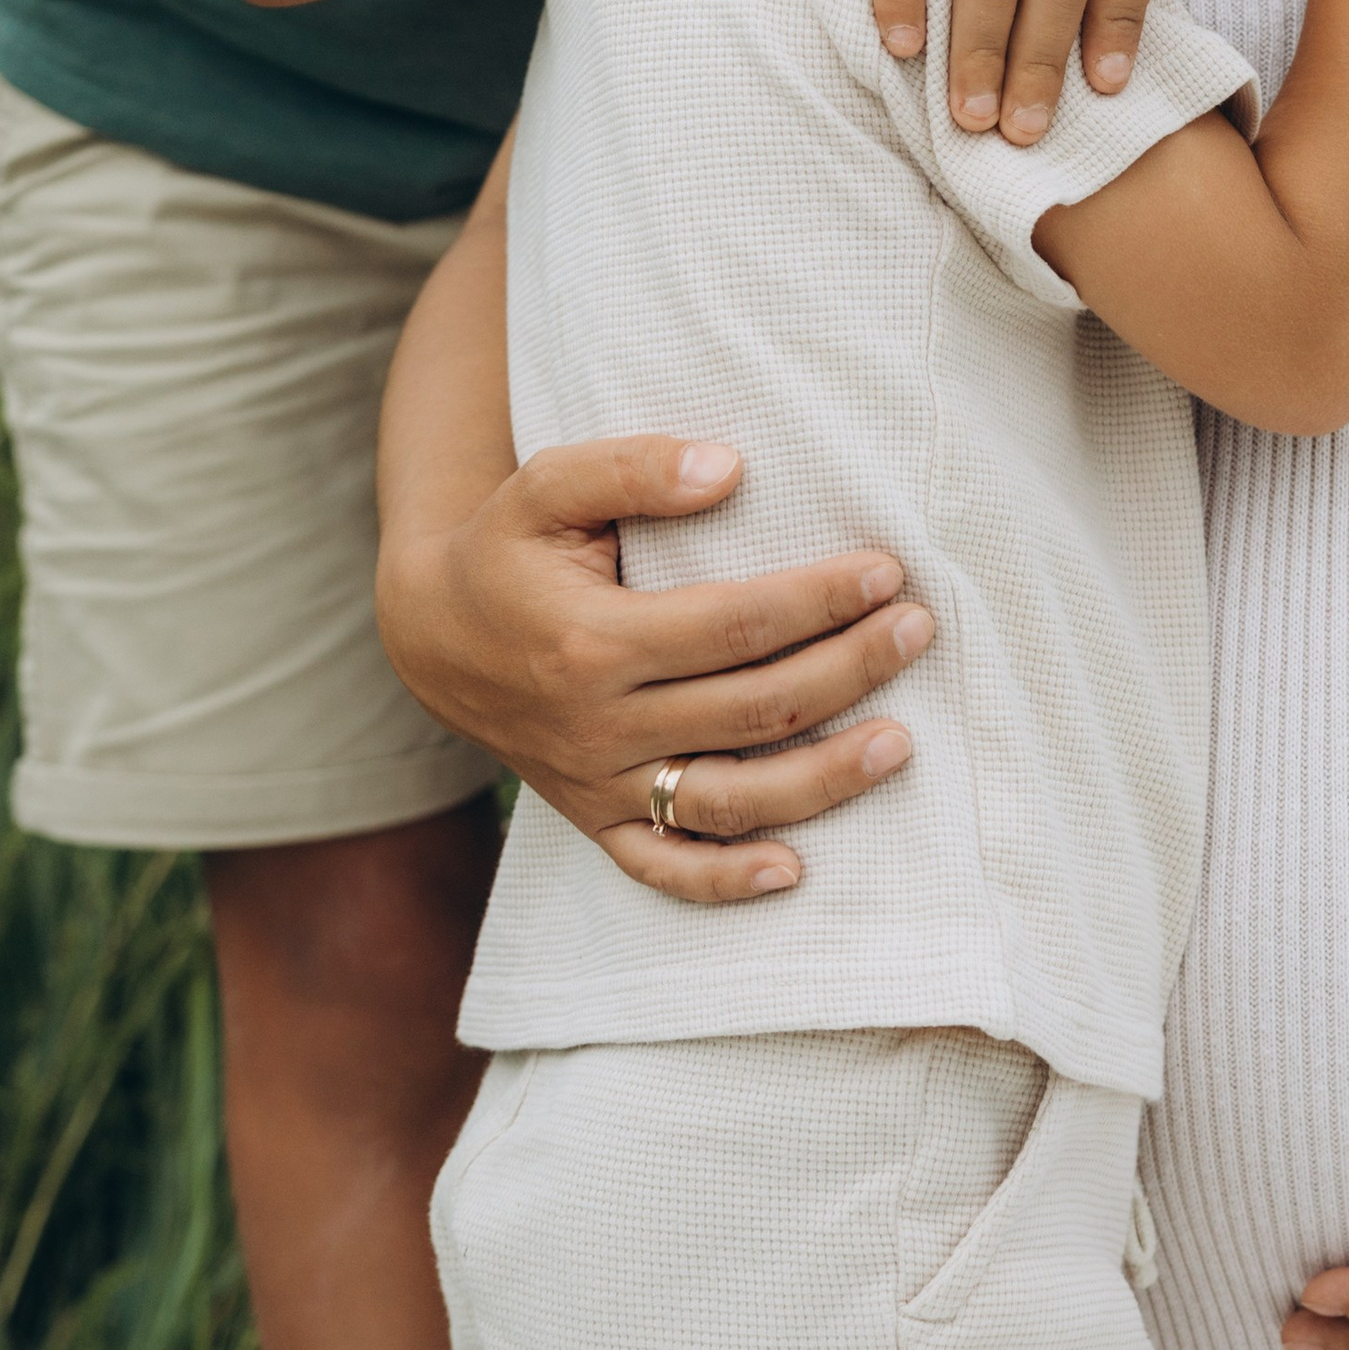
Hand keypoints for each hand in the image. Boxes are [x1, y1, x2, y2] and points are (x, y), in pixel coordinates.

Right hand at [375, 432, 934, 906]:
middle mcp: (599, 725)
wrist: (429, 634)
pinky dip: (724, 881)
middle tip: (919, 629)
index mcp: (593, 641)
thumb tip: (729, 469)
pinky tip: (793, 870)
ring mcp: (598, 785)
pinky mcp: (595, 822)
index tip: (887, 571)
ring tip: (901, 742)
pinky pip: (662, 869)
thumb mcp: (546, 484)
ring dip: (823, 779)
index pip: (736, 625)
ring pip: (726, 800)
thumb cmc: (505, 547)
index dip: (819, 599)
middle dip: (848, 668)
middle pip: (752, 708)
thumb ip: (633, 468)